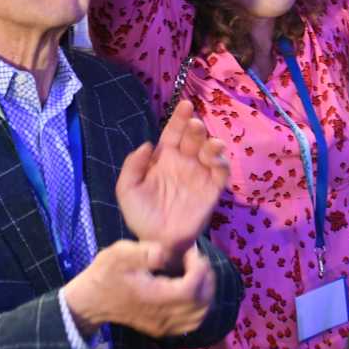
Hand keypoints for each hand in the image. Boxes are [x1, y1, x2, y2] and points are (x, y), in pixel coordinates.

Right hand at [63, 241, 215, 339]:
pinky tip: (191, 288)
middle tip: (195, 258)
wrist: (91, 301)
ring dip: (205, 291)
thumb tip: (164, 251)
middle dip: (205, 277)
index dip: (198, 267)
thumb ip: (142, 252)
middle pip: (201, 303)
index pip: (191, 288)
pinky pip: (192, 322)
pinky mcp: (163, 329)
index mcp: (154, 298)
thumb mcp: (118, 254)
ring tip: (196, 271)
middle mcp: (162, 317)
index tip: (189, 250)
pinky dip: (199, 305)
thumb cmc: (105, 274)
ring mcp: (164, 326)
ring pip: (200, 315)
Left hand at [116, 100, 227, 269]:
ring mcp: (199, 175)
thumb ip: (132, 166)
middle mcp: (184, 161)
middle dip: (196, 128)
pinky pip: (221, 173)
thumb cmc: (141, 215)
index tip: (185, 105)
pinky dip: (222, 163)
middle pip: (194, 137)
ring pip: (210, 151)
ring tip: (209, 144)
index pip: (174, 132)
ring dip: (211, 143)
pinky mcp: (211, 191)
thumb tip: (147, 144)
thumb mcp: (127, 189)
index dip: (180, 118)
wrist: (156, 242)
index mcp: (164, 157)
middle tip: (195, 125)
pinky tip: (216, 161)